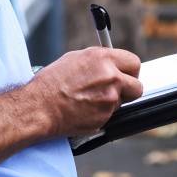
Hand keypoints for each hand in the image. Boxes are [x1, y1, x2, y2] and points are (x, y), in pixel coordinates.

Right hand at [28, 47, 142, 136]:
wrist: (39, 107)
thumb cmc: (51, 83)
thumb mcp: (75, 59)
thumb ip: (100, 61)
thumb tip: (112, 65)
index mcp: (103, 59)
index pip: (134, 63)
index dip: (130, 71)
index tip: (126, 75)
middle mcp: (110, 77)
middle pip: (137, 86)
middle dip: (129, 89)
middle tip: (117, 90)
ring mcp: (109, 99)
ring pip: (123, 102)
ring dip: (112, 102)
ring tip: (90, 99)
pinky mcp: (105, 117)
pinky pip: (110, 115)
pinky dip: (101, 113)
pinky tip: (85, 109)